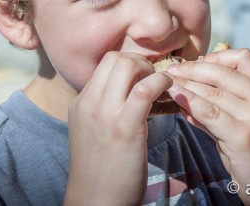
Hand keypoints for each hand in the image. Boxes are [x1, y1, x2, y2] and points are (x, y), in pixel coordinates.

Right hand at [64, 52, 171, 205]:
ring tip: (161, 86)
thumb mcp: (93, 131)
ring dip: (150, 70)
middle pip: (115, 58)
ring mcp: (104, 113)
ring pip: (126, 65)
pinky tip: (169, 91)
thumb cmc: (101, 170)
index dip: (130, 63)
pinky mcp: (124, 127)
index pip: (105, 63)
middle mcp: (89, 103)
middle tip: (154, 80)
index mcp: (81, 102)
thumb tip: (130, 92)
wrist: (95, 201)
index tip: (145, 76)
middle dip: (140, 62)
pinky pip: (144, 89)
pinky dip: (160, 83)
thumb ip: (104, 108)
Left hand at [167, 48, 249, 205]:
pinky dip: (190, 102)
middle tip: (171, 70)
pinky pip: (210, 113)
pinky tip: (177, 99)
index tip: (195, 64)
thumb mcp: (247, 123)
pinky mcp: (244, 136)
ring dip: (186, 84)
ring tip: (168, 83)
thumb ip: (221, 107)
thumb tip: (186, 93)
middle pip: (223, 72)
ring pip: (213, 91)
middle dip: (192, 68)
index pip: (243, 58)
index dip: (215, 57)